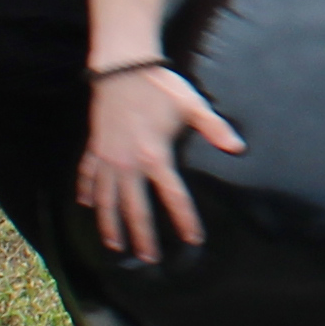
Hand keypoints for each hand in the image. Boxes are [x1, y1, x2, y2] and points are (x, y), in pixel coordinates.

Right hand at [79, 63, 246, 259]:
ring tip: (114, 246)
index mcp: (155, 156)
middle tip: (147, 259)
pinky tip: (86, 206)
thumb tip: (238, 147)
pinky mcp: (95, 146)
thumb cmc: (159, 85)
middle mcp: (128, 163)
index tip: (193, 240)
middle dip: (141, 236)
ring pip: (106, 199)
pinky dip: (86, 191)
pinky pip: (88, 175)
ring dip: (110, 224)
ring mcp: (108, 156)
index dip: (184, 220)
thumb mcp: (192, 105)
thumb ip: (215, 128)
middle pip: (134, 208)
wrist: (122, 66)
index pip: (173, 196)